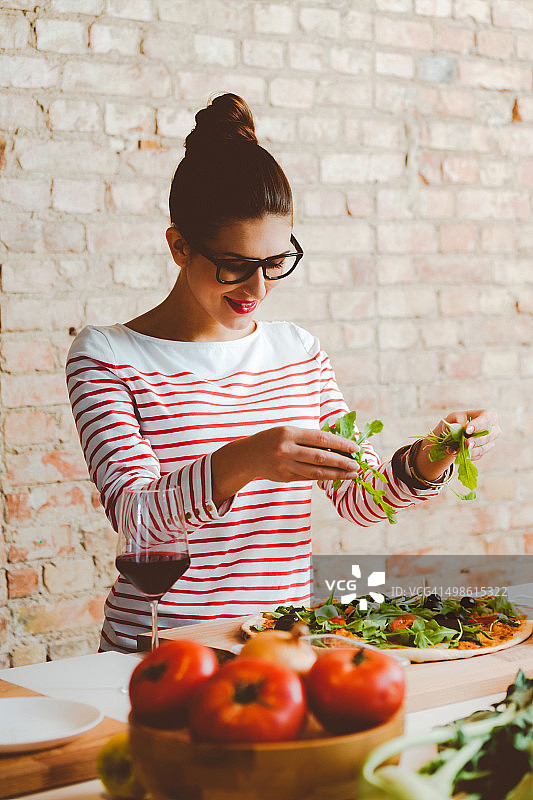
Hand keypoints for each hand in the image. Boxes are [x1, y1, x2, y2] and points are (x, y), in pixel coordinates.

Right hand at [211, 426, 359, 506]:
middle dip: (342, 462)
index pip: (321, 438)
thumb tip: (337, 446)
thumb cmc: (273, 439)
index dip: (340, 444)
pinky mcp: (285, 478)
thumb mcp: (288, 432)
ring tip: (351, 474)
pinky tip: (335, 476)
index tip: (355, 448)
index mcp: (289, 433)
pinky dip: (323, 477)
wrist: (247, 456)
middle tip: (357, 465)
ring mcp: (285, 465)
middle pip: (320, 457)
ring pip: (316, 472)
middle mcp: (287, 449)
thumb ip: (309, 438)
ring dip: (336, 474)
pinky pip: (308, 478)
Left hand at [433, 409, 500, 461]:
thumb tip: (462, 426)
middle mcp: (494, 429)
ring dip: (473, 450)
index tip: (467, 430)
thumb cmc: (458, 421)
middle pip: (489, 435)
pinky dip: (470, 455)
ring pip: (485, 447)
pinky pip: (479, 454)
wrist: (455, 432)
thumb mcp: (455, 416)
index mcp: (488, 415)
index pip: (486, 418)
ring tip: (463, 450)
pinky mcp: (485, 451)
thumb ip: (458, 419)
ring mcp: (491, 441)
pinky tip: (462, 454)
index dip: (477, 425)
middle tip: (467, 443)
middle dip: (477, 440)